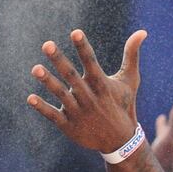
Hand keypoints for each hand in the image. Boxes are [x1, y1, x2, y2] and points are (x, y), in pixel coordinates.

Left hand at [26, 28, 146, 154]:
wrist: (119, 140)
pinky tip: (30, 98)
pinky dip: (42, 107)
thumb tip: (142, 32)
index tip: (75, 32)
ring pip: (61, 94)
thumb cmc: (123, 104)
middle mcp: (89, 97)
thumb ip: (131, 55)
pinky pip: (53, 115)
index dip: (83, 47)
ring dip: (48, 82)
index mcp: (101, 84)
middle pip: (72, 76)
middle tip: (46, 44)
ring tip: (35, 68)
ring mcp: (78, 112)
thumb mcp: (129, 80)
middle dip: (59, 60)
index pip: (91, 62)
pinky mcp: (69, 126)